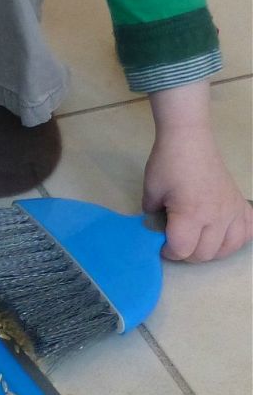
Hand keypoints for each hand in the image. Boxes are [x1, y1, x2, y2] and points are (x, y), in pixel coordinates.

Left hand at [143, 126, 251, 261]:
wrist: (189, 140)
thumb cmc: (167, 163)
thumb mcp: (151, 192)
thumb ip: (153, 215)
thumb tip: (157, 228)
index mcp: (191, 214)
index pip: (182, 250)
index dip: (168, 252)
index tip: (162, 245)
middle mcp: (216, 217)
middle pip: (204, 254)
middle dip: (187, 254)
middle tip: (177, 242)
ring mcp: (232, 211)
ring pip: (228, 248)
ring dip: (211, 251)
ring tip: (198, 241)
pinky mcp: (241, 203)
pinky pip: (247, 232)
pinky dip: (236, 239)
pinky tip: (223, 234)